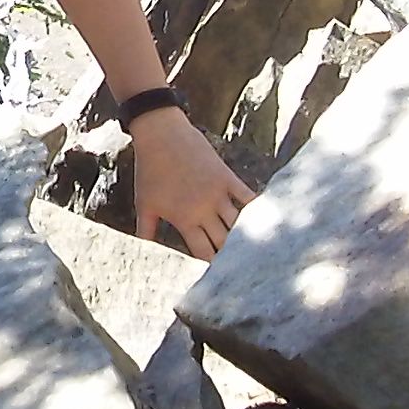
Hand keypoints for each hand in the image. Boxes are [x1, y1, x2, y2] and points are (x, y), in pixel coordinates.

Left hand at [129, 108, 255, 259]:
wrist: (161, 135)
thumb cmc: (150, 170)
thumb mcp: (144, 203)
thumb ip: (146, 230)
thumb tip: (143, 250)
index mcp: (184, 220)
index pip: (203, 251)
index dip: (211, 264)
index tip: (219, 274)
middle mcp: (204, 210)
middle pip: (224, 241)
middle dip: (231, 255)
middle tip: (242, 267)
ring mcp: (218, 193)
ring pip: (239, 224)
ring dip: (247, 237)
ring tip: (258, 251)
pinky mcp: (227, 176)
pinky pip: (248, 197)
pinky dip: (257, 209)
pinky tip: (266, 220)